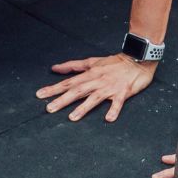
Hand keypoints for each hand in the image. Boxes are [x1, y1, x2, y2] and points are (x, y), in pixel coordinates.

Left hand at [37, 54, 156, 122]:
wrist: (137, 59)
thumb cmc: (114, 62)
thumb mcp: (92, 61)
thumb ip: (72, 66)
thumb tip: (55, 68)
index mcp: (89, 74)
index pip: (68, 82)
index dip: (54, 88)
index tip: (40, 95)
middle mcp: (97, 81)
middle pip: (77, 91)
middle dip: (62, 100)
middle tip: (49, 109)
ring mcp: (110, 87)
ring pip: (94, 98)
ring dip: (83, 107)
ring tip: (72, 117)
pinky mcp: (123, 92)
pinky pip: (118, 103)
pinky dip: (114, 110)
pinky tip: (108, 119)